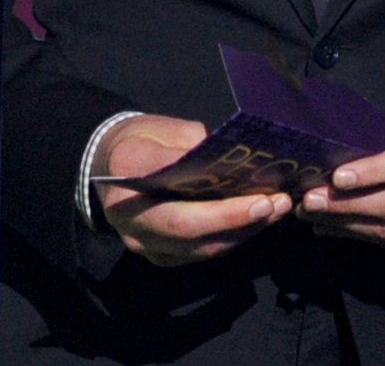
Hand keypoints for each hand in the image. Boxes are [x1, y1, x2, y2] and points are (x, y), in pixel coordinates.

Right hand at [94, 114, 293, 266]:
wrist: (108, 164)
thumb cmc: (142, 140)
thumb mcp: (167, 129)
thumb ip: (198, 148)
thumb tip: (239, 166)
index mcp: (127, 169)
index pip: (174, 189)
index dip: (218, 202)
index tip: (260, 196)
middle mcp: (128, 214)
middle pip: (187, 229)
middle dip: (237, 221)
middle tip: (276, 205)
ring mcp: (142, 241)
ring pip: (198, 248)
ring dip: (242, 232)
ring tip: (276, 210)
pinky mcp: (157, 255)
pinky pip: (199, 254)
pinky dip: (231, 239)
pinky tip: (256, 222)